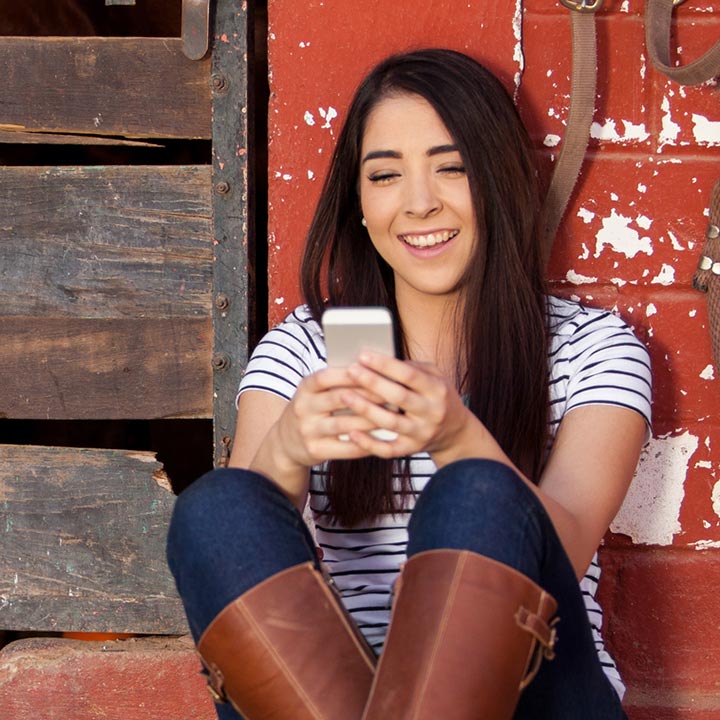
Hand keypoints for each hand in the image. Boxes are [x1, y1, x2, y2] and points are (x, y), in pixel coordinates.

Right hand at [273, 366, 385, 468]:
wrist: (286, 442)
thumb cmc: (312, 410)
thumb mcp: (315, 393)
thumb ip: (336, 383)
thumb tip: (372, 369)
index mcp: (305, 388)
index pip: (326, 377)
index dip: (349, 373)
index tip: (373, 369)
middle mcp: (303, 408)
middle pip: (338, 398)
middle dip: (367, 394)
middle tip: (393, 392)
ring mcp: (307, 430)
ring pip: (344, 424)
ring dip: (370, 419)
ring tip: (392, 415)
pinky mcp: (314, 450)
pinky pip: (344, 448)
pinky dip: (364, 443)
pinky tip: (381, 439)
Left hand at [339, 352, 472, 461]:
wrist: (455, 432)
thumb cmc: (438, 397)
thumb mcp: (435, 377)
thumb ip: (412, 367)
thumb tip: (380, 359)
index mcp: (437, 390)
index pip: (409, 375)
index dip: (385, 365)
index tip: (364, 355)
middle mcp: (431, 412)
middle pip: (399, 396)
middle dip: (373, 382)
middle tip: (351, 370)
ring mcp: (421, 433)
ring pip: (390, 422)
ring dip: (365, 409)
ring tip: (344, 396)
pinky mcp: (411, 449)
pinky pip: (388, 449)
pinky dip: (369, 443)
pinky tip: (351, 433)